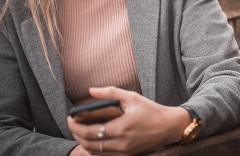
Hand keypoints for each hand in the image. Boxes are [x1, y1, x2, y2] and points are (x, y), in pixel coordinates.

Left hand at [68, 87, 189, 154]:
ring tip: (80, 132)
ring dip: (83, 143)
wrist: (169, 127)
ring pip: (95, 152)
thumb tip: (91, 90)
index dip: (75, 126)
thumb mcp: (132, 97)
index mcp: (121, 127)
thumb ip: (110, 92)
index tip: (69, 118)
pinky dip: (95, 149)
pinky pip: (104, 155)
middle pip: (88, 144)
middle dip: (76, 135)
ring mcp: (124, 152)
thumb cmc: (152, 110)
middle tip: (72, 125)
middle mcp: (121, 143)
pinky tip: (93, 140)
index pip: (89, 131)